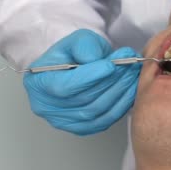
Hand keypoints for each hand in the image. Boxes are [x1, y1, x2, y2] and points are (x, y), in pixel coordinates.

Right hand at [24, 29, 140, 134]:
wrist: (74, 68)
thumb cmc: (72, 54)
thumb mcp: (76, 41)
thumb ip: (84, 46)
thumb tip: (96, 60)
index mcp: (38, 83)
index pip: (64, 86)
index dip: (90, 77)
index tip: (111, 65)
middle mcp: (46, 107)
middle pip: (84, 99)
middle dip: (111, 81)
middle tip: (130, 65)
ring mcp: (64, 121)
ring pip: (97, 110)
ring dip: (120, 91)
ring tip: (133, 74)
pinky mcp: (81, 128)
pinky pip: (105, 120)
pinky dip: (121, 105)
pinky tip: (130, 90)